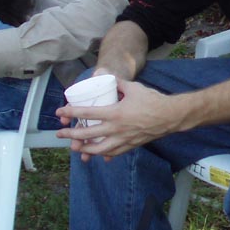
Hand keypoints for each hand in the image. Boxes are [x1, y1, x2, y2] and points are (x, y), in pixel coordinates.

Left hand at [56, 78, 186, 160]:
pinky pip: (112, 153)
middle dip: (71, 134)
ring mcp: (122, 139)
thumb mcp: (133, 87)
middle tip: (60, 133)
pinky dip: (102, 154)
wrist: (170, 116)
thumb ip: (118, 82)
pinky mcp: (130, 145)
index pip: (87, 113)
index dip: (71, 112)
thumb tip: (105, 75)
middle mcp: (116, 129)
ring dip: (84, 149)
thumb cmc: (153, 100)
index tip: (60, 112)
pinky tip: (97, 152)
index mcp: (115, 113)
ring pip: (97, 149)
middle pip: (87, 135)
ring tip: (76, 147)